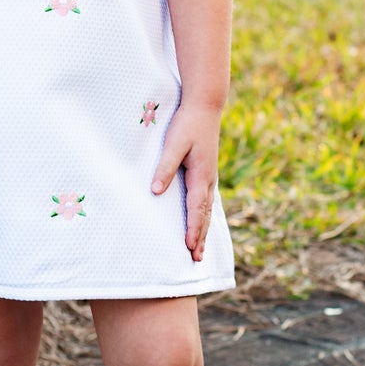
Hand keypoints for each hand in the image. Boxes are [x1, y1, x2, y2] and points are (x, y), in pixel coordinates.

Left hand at [151, 101, 221, 262]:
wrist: (205, 106)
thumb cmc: (187, 123)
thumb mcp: (174, 143)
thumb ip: (165, 167)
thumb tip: (156, 191)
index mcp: (202, 175)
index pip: (196, 208)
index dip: (193, 228)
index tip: (189, 247)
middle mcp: (208, 179)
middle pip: (204, 214)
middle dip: (200, 237)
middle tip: (198, 259)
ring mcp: (209, 176)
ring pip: (206, 209)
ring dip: (203, 230)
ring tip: (200, 249)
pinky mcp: (205, 172)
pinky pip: (206, 201)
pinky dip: (204, 217)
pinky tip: (201, 222)